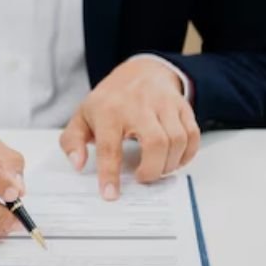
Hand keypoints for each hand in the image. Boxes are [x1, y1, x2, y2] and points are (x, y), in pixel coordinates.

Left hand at [59, 57, 198, 199]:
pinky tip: (173, 159)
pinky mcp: (182, 106)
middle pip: (155, 143)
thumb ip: (73, 141)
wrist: (139, 71)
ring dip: (170, 164)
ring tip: (157, 168)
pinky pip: (193, 135)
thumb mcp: (82, 116)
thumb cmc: (110, 100)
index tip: (110, 194)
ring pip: (177, 140)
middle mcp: (139, 105)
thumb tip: (78, 164)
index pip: (109, 147)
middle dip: (151, 170)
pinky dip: (187, 154)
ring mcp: (164, 104)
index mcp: (109, 110)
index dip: (110, 174)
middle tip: (142, 177)